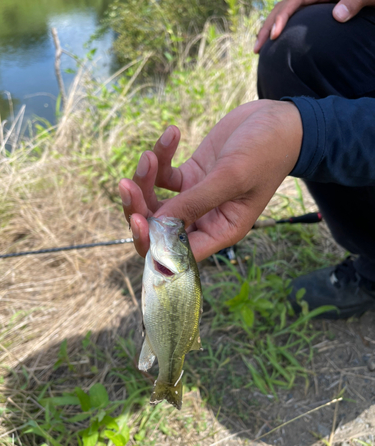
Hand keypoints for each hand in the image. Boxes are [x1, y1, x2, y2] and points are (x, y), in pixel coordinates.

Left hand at [119, 100, 302, 261]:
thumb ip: (196, 202)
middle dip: (138, 208)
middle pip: (157, 229)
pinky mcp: (191, 176)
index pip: (177, 254)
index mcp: (219, 231)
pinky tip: (172, 134)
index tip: (139, 219)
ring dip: (144, 179)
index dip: (152, 244)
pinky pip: (163, 175)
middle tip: (127, 184)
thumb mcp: (233, 176)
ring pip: (154, 202)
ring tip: (150, 155)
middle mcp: (204, 219)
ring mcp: (195, 198)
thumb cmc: (266, 151)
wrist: (279, 121)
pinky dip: (160, 157)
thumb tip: (159, 224)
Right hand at [254, 0, 374, 53]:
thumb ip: (354, 1)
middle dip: (267, 27)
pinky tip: (274, 44)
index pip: (293, 1)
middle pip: (283, 7)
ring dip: (270, 29)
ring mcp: (313, 2)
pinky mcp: (316, 10)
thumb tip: (337, 16)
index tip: (274, 36)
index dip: (281, 18)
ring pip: (285, 13)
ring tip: (259, 49)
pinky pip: (293, 18)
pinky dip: (281, 29)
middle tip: (256, 50)